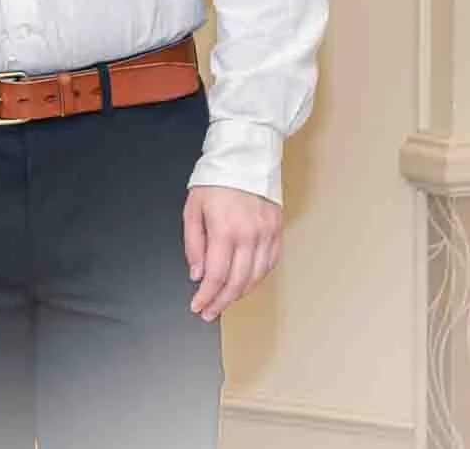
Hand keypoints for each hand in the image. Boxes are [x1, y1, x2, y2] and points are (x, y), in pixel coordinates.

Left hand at [184, 185, 282, 321]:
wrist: (245, 158)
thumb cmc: (215, 180)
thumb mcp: (192, 208)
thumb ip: (194, 244)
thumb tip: (197, 274)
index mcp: (224, 229)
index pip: (216, 275)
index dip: (206, 296)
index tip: (198, 306)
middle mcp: (249, 235)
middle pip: (237, 282)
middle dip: (221, 301)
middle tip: (210, 312)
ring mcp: (266, 234)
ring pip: (256, 277)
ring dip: (240, 294)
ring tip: (225, 301)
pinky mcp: (277, 232)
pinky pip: (269, 264)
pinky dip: (257, 279)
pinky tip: (246, 284)